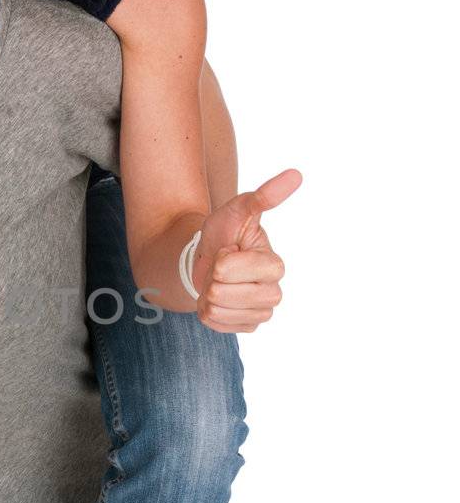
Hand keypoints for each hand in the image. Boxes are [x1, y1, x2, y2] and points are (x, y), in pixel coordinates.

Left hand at [191, 168, 301, 332]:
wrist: (209, 260)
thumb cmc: (224, 233)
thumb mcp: (237, 210)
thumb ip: (263, 196)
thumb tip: (295, 175)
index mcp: (274, 266)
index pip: (228, 269)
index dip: (219, 259)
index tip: (228, 251)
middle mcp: (274, 293)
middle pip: (220, 293)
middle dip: (211, 277)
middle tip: (221, 268)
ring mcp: (261, 313)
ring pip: (216, 309)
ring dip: (207, 294)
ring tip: (219, 282)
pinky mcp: (247, 327)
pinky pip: (215, 323)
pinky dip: (207, 311)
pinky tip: (218, 298)